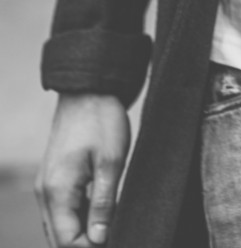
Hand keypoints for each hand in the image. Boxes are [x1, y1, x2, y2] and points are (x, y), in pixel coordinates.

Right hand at [35, 93, 129, 245]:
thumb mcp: (112, 160)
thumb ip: (104, 203)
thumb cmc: (102, 119)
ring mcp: (47, 185)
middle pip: (60, 239)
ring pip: (60, 227)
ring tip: (111, 226)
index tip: (116, 240)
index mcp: (57, 191)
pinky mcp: (54, 178)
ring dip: (82, 233)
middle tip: (115, 235)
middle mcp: (46, 193)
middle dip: (86, 245)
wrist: (88, 88)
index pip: (67, 243)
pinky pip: (62, 211)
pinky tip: (101, 213)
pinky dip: (78, 219)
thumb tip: (100, 240)